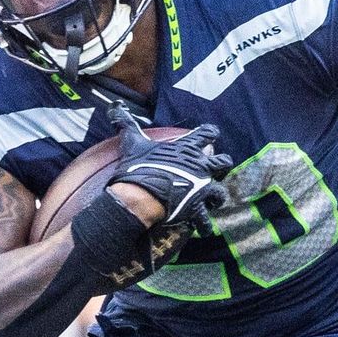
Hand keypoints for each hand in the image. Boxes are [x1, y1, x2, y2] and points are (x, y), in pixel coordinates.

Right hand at [104, 104, 231, 231]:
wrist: (140, 195)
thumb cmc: (138, 167)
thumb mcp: (132, 142)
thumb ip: (127, 125)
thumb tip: (113, 108)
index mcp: (187, 149)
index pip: (207, 134)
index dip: (210, 133)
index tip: (212, 134)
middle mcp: (200, 167)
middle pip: (223, 162)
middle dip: (221, 166)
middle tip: (214, 171)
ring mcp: (201, 188)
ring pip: (220, 193)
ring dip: (216, 197)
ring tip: (210, 201)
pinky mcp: (196, 208)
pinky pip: (205, 220)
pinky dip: (204, 225)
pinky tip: (201, 227)